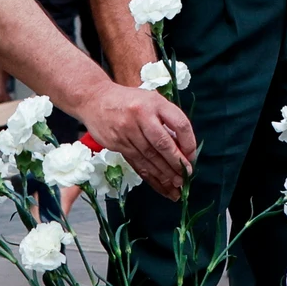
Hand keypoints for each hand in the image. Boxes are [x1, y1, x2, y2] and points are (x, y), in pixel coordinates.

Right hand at [77, 83, 197, 198]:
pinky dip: (150, 177)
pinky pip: (137, 163)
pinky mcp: (117, 144)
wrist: (94, 99)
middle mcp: (141, 116)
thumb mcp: (151, 101)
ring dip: (165, 175)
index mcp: (155, 103)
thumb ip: (166, 120)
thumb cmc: (129, 100)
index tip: (191, 156)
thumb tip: (183, 148)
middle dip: (176, 163)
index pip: (179, 124)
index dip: (188, 142)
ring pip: (149, 158)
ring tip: (177, 186)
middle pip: (163, 145)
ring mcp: (127, 131)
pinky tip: (161, 186)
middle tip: (187, 176)